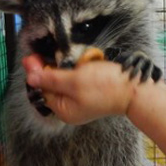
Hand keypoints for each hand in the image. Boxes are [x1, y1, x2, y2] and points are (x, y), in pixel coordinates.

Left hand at [22, 54, 141, 124]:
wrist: (136, 89)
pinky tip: (93, 64)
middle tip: (70, 59)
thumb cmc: (106, 87)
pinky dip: (84, 68)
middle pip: (54, 82)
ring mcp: (82, 99)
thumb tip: (29, 77)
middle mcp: (71, 107)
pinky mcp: (93, 91)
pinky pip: (80, 77)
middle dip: (60, 68)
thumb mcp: (74, 81)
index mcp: (63, 109)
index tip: (32, 55)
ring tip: (86, 61)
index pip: (42, 88)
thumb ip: (50, 78)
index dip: (37, 71)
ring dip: (73, 66)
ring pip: (67, 77)